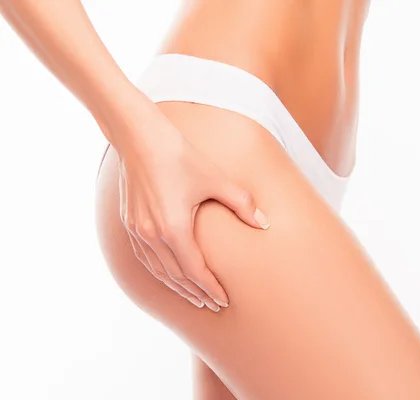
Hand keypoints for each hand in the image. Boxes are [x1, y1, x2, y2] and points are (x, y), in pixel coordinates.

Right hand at [106, 103, 269, 311]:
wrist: (140, 138)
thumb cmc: (180, 157)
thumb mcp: (216, 180)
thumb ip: (242, 204)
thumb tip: (264, 223)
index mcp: (174, 230)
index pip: (195, 272)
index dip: (210, 288)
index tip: (223, 301)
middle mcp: (152, 236)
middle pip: (176, 277)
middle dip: (195, 293)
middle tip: (211, 305)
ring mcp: (137, 231)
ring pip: (159, 270)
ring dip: (177, 285)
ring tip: (193, 296)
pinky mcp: (130, 223)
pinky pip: (145, 257)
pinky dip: (160, 271)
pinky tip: (169, 273)